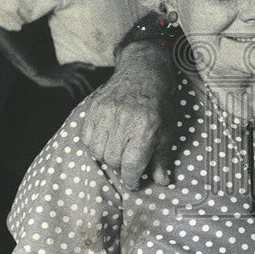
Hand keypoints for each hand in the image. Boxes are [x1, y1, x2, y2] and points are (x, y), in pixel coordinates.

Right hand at [33, 62, 96, 98]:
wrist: (41, 74)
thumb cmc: (50, 73)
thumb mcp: (60, 69)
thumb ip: (68, 70)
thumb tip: (75, 75)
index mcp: (68, 65)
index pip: (80, 64)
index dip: (87, 65)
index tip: (94, 67)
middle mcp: (69, 69)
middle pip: (82, 76)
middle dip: (88, 84)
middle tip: (92, 90)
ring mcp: (66, 75)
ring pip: (78, 82)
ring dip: (82, 89)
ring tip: (85, 95)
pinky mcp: (62, 80)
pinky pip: (71, 88)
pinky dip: (73, 93)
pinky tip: (73, 97)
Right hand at [81, 44, 176, 188]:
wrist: (144, 70)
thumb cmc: (160, 102)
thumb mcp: (168, 130)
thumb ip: (162, 157)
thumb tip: (162, 182)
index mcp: (145, 127)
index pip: (132, 164)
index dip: (132, 180)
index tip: (135, 183)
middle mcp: (123, 121)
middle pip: (113, 160)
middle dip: (122, 167)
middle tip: (130, 162)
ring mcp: (105, 113)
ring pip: (98, 151)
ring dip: (108, 157)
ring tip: (119, 151)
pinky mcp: (94, 108)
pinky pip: (87, 138)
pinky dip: (95, 145)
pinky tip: (107, 141)